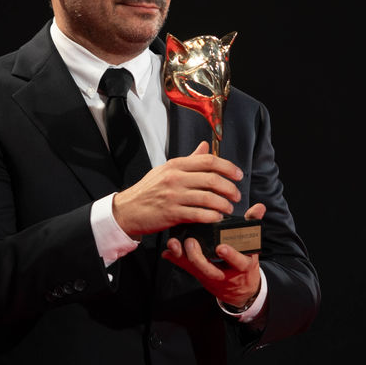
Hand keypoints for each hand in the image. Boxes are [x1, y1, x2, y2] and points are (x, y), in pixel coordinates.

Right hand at [112, 141, 245, 237]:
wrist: (127, 210)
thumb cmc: (148, 190)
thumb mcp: (166, 170)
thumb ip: (189, 160)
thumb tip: (206, 146)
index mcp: (176, 165)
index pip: (208, 161)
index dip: (228, 167)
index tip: (238, 175)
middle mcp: (175, 178)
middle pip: (211, 179)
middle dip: (230, 188)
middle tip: (237, 195)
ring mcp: (173, 196)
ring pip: (208, 198)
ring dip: (223, 204)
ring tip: (229, 209)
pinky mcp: (172, 214)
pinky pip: (199, 214)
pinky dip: (212, 216)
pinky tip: (217, 218)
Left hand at [162, 203, 264, 306]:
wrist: (240, 289)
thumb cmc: (244, 261)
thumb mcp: (252, 245)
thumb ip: (253, 225)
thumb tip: (260, 206)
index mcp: (242, 264)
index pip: (239, 261)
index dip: (230, 255)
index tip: (221, 247)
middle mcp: (226, 273)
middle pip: (211, 270)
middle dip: (199, 258)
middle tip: (191, 242)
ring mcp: (211, 276)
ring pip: (196, 271)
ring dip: (184, 258)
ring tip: (176, 244)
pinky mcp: (199, 276)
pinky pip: (187, 269)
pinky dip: (177, 260)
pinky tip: (167, 252)